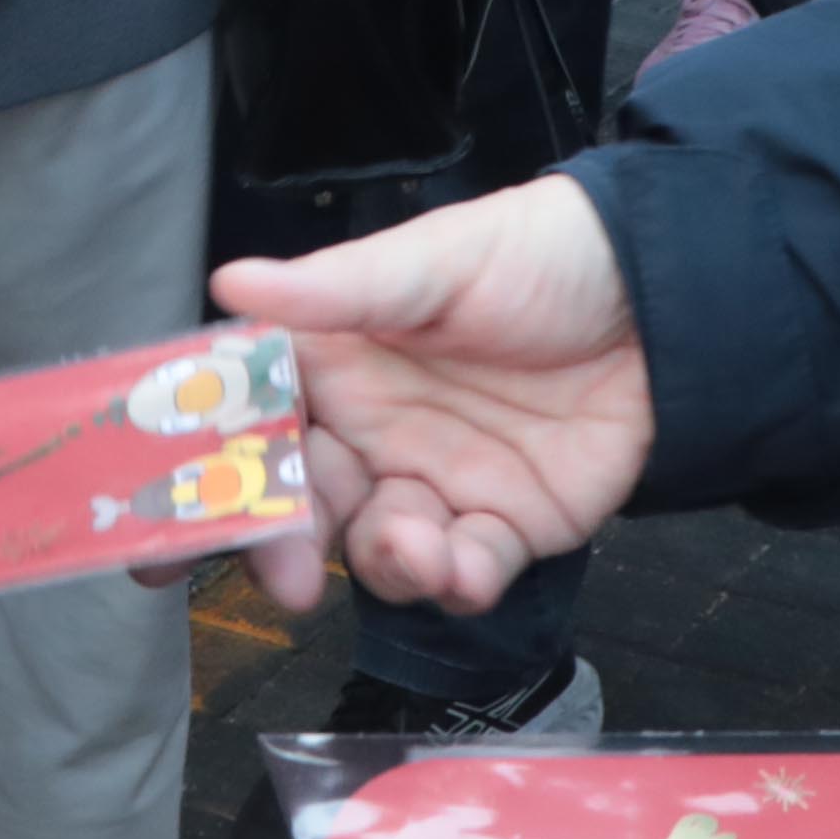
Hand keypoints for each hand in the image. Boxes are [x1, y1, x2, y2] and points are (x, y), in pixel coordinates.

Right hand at [215, 178, 652, 615]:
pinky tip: (468, 565)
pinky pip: (463, 574)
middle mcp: (373, 431)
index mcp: (336, 362)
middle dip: (284, 546)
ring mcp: (436, 484)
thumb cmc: (539, 255)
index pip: (252, 423)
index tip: (174, 519)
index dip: (209, 472)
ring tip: (417, 549)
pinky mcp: (506, 527)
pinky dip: (457, 583)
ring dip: (384, 562)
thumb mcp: (437, 260)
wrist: (666, 298)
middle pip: (300, 504)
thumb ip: (336, 289)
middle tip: (289, 574)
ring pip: (376, 550)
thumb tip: (230, 281)